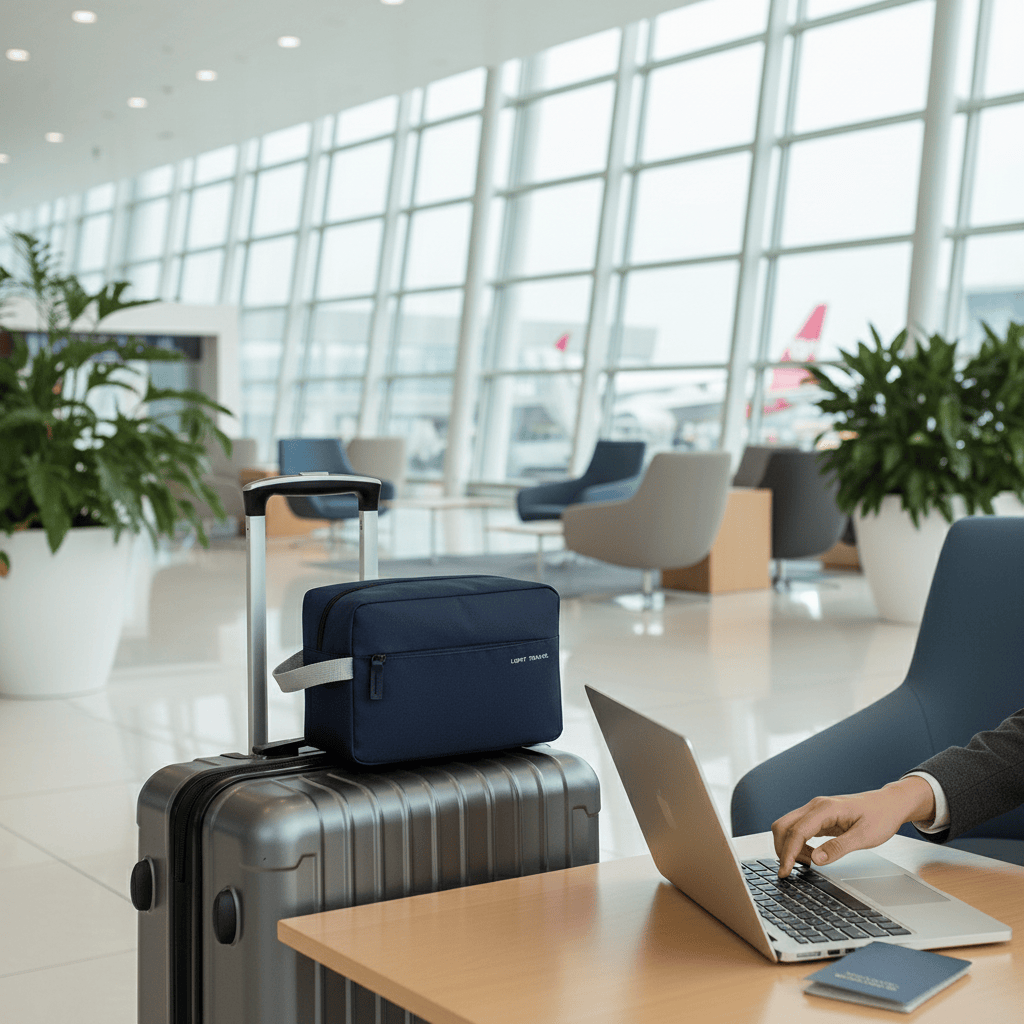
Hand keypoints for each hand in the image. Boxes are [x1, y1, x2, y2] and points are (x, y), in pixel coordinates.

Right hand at [771, 776, 935, 877]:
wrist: (889, 803)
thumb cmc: (881, 817)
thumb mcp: (864, 837)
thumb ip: (838, 848)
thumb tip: (815, 860)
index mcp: (825, 809)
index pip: (796, 831)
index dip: (788, 853)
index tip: (784, 871)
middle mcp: (815, 807)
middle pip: (783, 825)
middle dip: (782, 849)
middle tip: (792, 870)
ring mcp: (815, 811)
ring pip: (788, 827)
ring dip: (790, 847)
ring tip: (808, 864)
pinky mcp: (818, 817)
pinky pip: (799, 830)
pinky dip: (798, 845)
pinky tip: (812, 856)